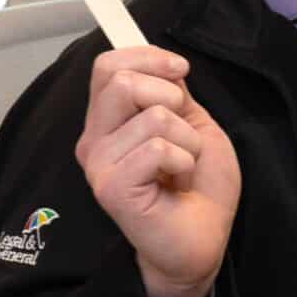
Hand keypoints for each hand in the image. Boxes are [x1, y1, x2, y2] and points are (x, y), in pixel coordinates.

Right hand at [72, 47, 239, 296]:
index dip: (147, 57)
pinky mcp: (111, 187)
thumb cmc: (198, 186)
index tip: (181, 70)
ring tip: (184, 166)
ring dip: (187, 138)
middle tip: (184, 131)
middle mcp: (94, 139)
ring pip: (152, 115)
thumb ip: (173, 94)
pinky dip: (184, 160)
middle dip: (170, 95)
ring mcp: (99, 164)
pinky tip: (179, 182)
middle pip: (120, 80)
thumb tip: (163, 66)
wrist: (202, 240)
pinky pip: (157, 148)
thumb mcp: (193, 124)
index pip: (107, 66)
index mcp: (109, 120)